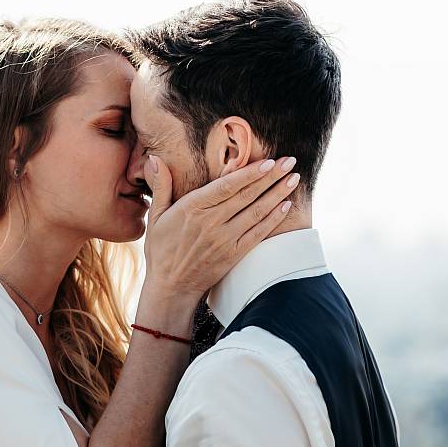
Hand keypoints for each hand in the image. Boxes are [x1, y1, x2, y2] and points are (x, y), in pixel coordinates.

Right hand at [143, 155, 299, 301]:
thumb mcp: (155, 217)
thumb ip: (160, 186)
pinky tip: (286, 206)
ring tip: (293, 178)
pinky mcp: (233, 254)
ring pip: (256, 212)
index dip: (250, 173)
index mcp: (192, 208)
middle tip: (290, 161)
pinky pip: (258, 233)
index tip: (269, 161)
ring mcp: (224, 239)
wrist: (171, 287)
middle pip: (247, 195)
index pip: (227, 185)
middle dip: (271, 177)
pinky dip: (273, 219)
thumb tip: (153, 159)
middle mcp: (210, 222)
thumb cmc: (162, 250)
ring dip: (278, 194)